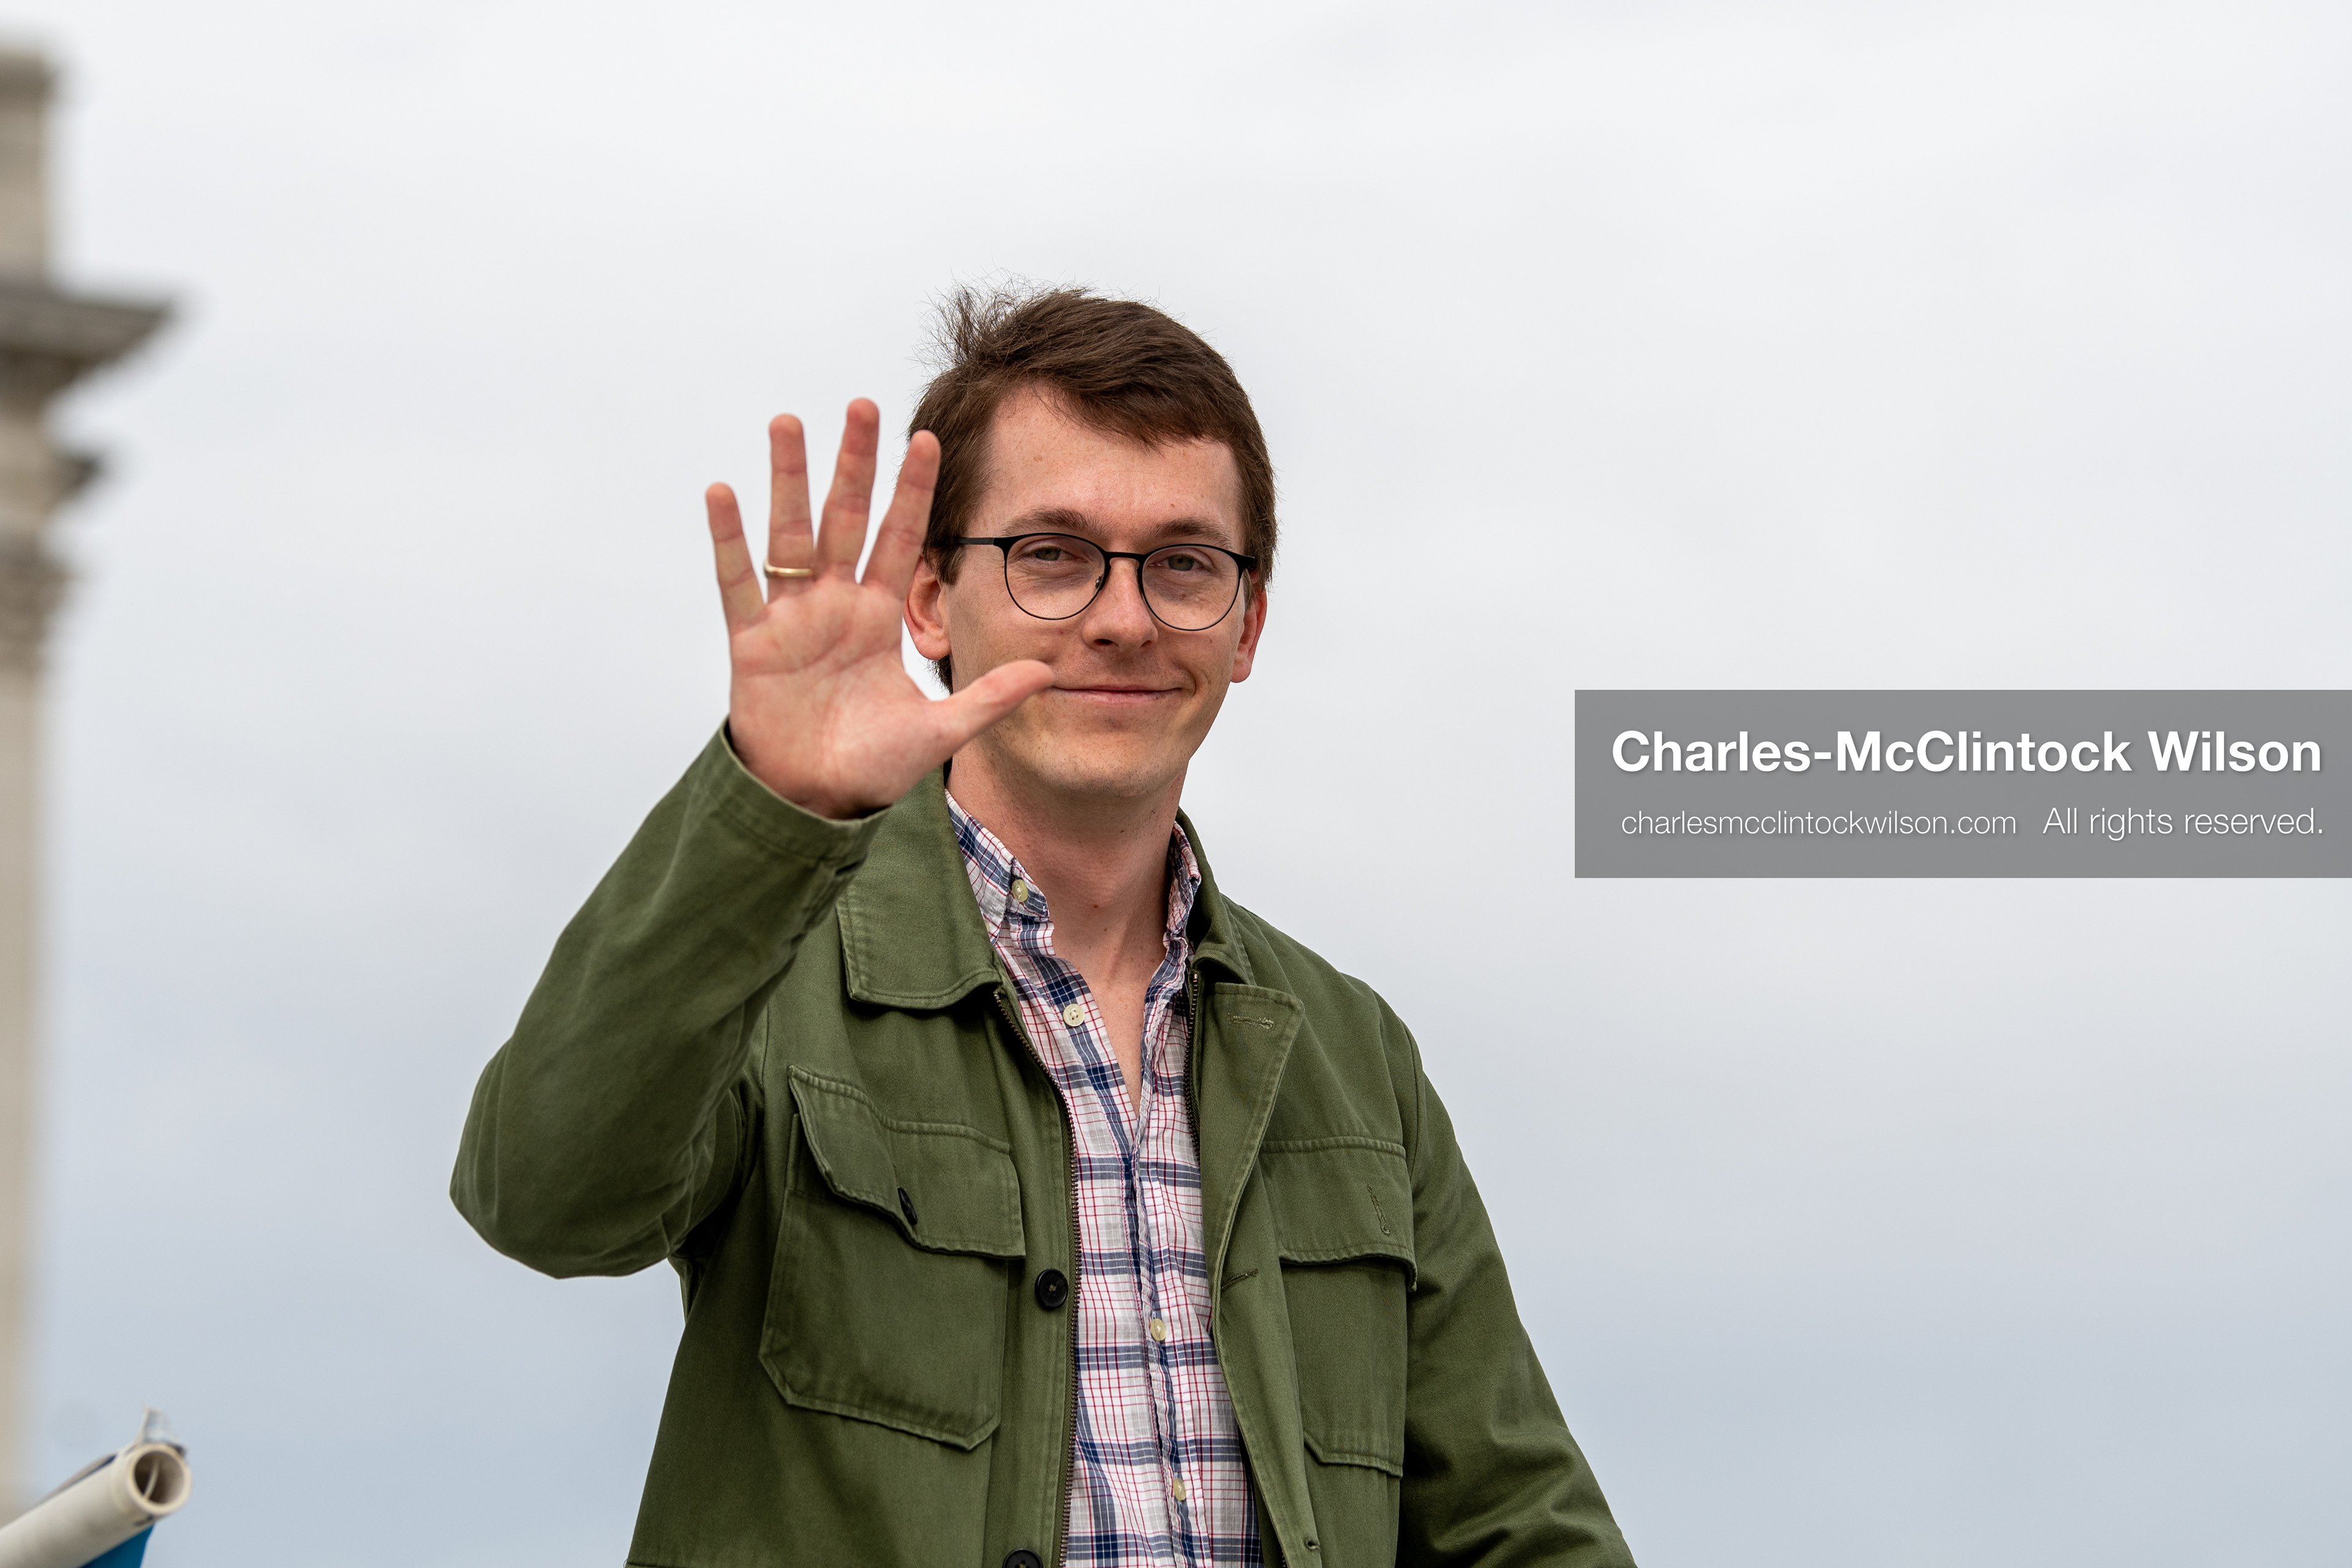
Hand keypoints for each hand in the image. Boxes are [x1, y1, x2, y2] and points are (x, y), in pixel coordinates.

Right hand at [707, 401, 1052, 819]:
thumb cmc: (869, 767)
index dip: (911, 491)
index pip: (899, 539)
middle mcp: (835, 605)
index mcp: (878, 617)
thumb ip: (988, 698)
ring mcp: (790, 619)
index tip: (925, 438)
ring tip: (789, 421)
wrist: (813, 804)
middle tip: (860, 405)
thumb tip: (1048, 674)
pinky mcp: (751, 642)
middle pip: (845, 519)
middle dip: (854, 463)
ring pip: (789, 534)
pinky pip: (737, 582)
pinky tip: (723, 490)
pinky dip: (728, 539)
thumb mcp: (938, 731)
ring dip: (788, 479)